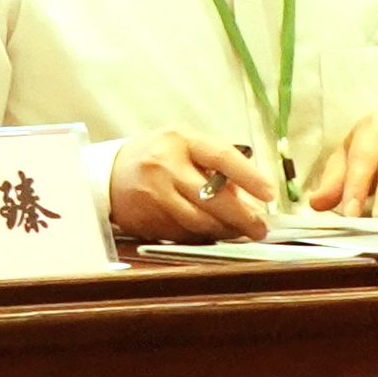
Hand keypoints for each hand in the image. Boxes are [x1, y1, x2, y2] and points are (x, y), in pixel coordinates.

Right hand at [103, 129, 278, 243]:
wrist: (108, 174)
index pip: (221, 157)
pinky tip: (211, 232)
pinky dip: (202, 236)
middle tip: (260, 227)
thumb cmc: (156, 155)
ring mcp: (154, 196)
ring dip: (225, 230)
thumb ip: (215, 163)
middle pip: (212, 198)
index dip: (249, 177)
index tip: (270, 193)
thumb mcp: (184, 144)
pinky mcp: (147, 221)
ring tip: (239, 230)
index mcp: (179, 140)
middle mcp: (165, 167)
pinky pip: (184, 235)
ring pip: (200, 222)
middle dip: (243, 217)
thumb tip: (250, 195)